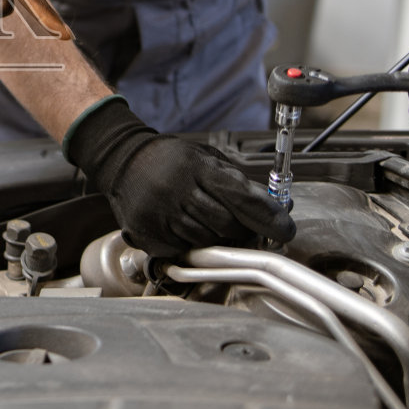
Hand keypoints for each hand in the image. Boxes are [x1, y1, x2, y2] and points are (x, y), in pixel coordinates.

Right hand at [63, 97, 294, 260]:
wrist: (122, 161)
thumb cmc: (169, 160)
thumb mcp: (205, 158)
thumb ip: (237, 183)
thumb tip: (275, 208)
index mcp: (194, 167)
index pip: (241, 197)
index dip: (268, 217)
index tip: (285, 229)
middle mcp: (175, 190)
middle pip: (226, 225)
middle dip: (241, 228)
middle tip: (242, 224)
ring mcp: (159, 214)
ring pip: (206, 240)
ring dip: (215, 236)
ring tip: (206, 219)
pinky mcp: (147, 233)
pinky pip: (183, 249)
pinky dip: (191, 243)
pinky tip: (184, 225)